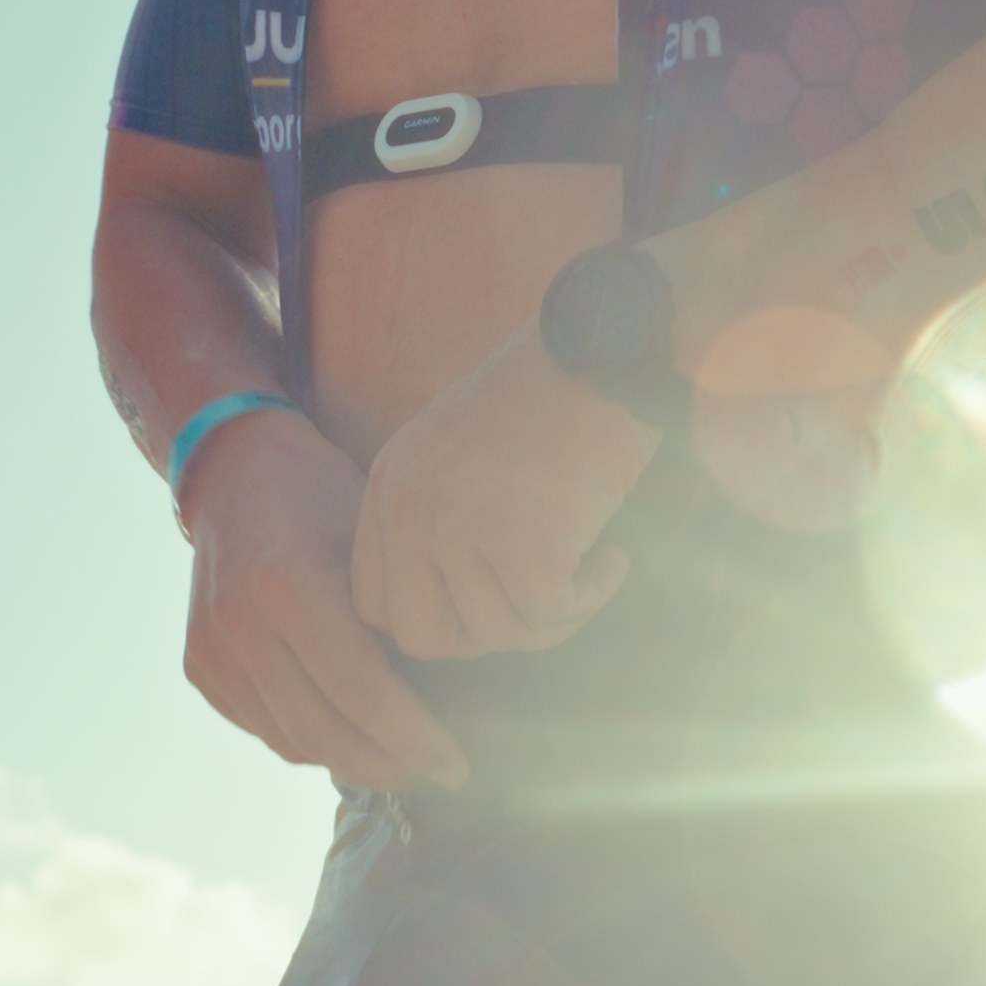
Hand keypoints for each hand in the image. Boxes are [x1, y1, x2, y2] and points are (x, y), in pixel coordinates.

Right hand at [181, 404, 467, 787]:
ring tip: (401, 758)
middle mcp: (238, 625)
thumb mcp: (373, 540)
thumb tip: (456, 698)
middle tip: (437, 771)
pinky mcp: (198, 667)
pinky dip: (312, 741)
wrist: (234, 469)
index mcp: (286, 585)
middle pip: (325, 731)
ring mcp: (209, 651)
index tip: (456, 762)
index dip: (415, 738)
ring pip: (292, 741)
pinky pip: (264, 729)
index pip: (362, 692)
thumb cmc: (324, 494)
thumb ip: (400, 617)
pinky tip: (352, 732)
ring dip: (352, 761)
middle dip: (389, 764)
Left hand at [352, 321, 656, 659]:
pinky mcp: (521, 541)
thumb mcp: (458, 452)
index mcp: (388, 484)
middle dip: (483, 637)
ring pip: (495, 633)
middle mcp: (409, 508)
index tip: (488, 601)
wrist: (608, 348)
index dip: (433, 619)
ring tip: (588, 565)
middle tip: (536, 605)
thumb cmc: (552, 396)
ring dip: (550, 617)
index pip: (373, 604)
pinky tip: (612, 558)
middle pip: (421, 636)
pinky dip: (590, 599)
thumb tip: (457, 622)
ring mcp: (460, 526)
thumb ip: (436, 522)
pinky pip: (550, 616)